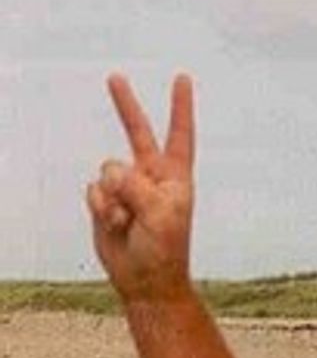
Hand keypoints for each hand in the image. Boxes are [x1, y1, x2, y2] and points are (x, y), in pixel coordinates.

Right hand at [86, 74, 195, 303]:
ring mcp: (127, 187)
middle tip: (114, 77)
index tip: (181, 78)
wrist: (144, 280)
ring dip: (113, 196)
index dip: (180, 106)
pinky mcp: (105, 201)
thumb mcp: (162, 215)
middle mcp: (151, 174)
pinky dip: (100, 208)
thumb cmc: (165, 248)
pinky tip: (115, 225)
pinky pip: (93, 191)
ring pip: (108, 170)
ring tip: (128, 220)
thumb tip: (111, 170)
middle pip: (137, 132)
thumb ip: (138, 187)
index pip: (180, 133)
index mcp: (175, 174)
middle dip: (125, 104)